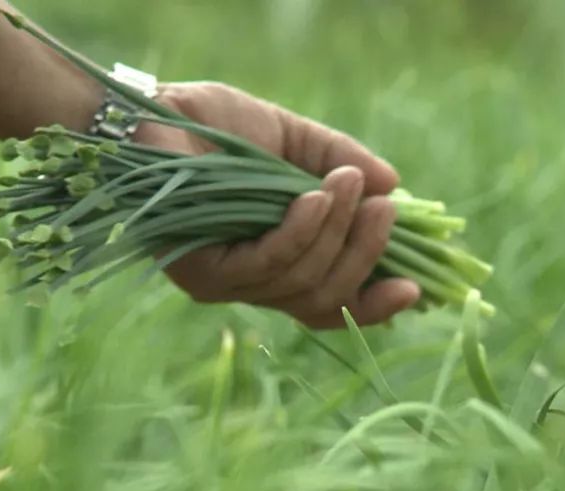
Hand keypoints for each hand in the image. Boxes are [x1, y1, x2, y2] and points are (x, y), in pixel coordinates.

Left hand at [131, 82, 420, 328]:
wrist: (149, 112)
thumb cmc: (214, 126)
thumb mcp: (292, 140)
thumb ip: (340, 161)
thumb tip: (392, 185)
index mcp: (277, 260)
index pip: (330, 302)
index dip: (373, 304)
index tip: (415, 287)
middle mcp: (252, 282)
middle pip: (324, 297)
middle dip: (364, 255)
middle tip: (385, 210)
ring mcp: (226, 282)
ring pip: (302, 280)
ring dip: (336, 231)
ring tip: (349, 184)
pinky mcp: (202, 270)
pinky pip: (267, 262)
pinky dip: (300, 231)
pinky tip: (314, 198)